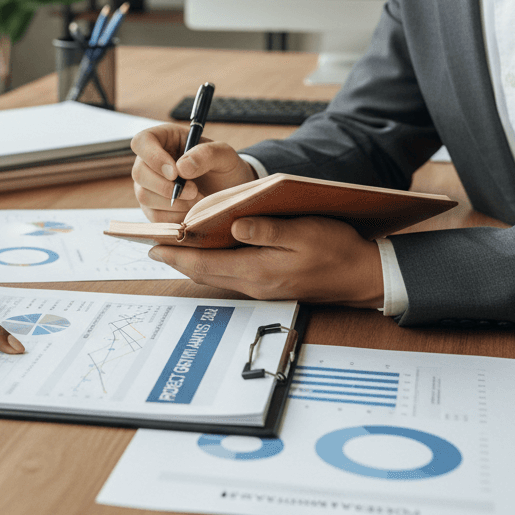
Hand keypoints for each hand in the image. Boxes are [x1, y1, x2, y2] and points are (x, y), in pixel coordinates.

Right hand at [131, 123, 256, 222]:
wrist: (229, 192)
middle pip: (139, 173)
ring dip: (173, 203)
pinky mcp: (152, 209)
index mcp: (163, 139)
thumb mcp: (224, 155)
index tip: (175, 173)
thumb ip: (206, 154)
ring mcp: (148, 186)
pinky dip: (175, 217)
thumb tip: (181, 168)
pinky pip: (154, 216)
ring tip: (197, 200)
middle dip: (167, 186)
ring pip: (144, 195)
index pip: (141, 142)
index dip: (153, 157)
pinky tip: (191, 211)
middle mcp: (149, 162)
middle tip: (194, 191)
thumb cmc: (224, 168)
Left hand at [148, 214, 383, 306]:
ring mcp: (262, 287)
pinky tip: (208, 253)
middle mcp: (255, 284)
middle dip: (177, 261)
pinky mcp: (270, 285)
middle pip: (205, 274)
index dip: (177, 256)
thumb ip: (266, 231)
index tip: (152, 247)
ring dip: (193, 264)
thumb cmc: (336, 249)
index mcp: (259, 270)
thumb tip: (234, 226)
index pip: (206, 265)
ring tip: (173, 248)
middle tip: (152, 247)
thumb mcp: (303, 232)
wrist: (362, 276)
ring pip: (216, 276)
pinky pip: (230, 276)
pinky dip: (212, 265)